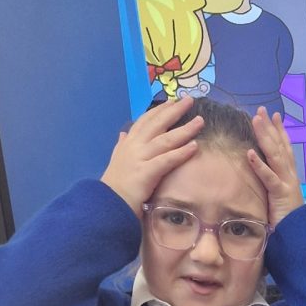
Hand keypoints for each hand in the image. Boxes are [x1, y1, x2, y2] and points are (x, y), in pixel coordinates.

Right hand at [100, 97, 201, 216]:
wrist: (106, 206)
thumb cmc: (115, 186)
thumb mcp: (116, 161)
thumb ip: (121, 146)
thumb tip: (123, 134)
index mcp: (128, 143)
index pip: (144, 120)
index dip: (159, 109)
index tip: (173, 100)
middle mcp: (134, 146)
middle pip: (157, 123)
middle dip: (174, 110)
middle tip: (189, 100)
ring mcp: (139, 159)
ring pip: (165, 139)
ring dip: (184, 129)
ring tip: (199, 121)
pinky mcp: (146, 173)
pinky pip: (167, 160)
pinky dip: (181, 152)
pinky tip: (194, 146)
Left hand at [247, 107, 304, 228]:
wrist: (301, 235)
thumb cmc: (290, 221)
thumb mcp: (281, 200)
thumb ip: (275, 188)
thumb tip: (267, 182)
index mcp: (290, 176)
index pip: (285, 149)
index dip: (280, 132)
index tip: (274, 116)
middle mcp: (290, 175)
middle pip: (280, 146)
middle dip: (271, 128)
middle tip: (262, 111)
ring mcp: (287, 183)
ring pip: (276, 155)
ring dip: (265, 137)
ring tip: (256, 120)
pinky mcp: (281, 194)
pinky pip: (269, 177)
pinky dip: (259, 165)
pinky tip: (249, 153)